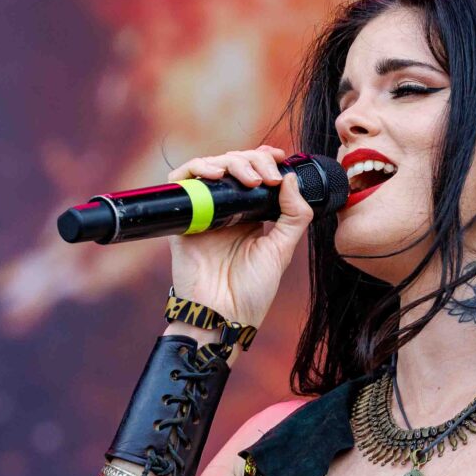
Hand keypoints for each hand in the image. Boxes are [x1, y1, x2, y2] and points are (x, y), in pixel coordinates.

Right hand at [165, 145, 313, 329]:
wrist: (224, 316)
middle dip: (252, 161)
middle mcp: (226, 211)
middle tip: (266, 177)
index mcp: (249, 216)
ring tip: (248, 178)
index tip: (279, 158)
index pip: (253, 173)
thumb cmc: (252, 292)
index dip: (264, 159)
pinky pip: (181, 183)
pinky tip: (216, 174)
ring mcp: (204, 213)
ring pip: (209, 168)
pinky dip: (196, 169)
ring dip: (230, 162)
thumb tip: (291, 178)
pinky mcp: (184, 220)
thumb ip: (293, 215)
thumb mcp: (282, 250)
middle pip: (233, 165)